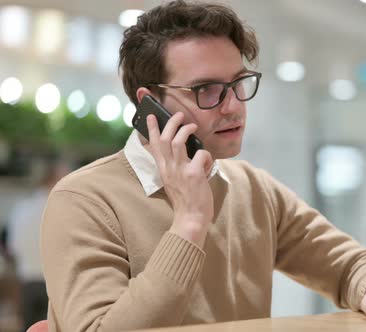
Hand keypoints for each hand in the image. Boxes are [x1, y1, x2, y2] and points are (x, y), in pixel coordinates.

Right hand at [147, 112, 213, 245]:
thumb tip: (187, 152)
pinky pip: (201, 155)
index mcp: (163, 170)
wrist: (190, 219)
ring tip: (193, 126)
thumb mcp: (174, 182)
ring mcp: (180, 171)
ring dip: (185, 130)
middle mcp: (169, 169)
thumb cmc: (187, 202)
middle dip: (171, 123)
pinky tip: (208, 164)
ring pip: (177, 141)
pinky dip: (206, 155)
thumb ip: (176, 168)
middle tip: (179, 115)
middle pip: (164, 139)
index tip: (152, 116)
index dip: (152, 129)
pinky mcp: (193, 174)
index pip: (154, 146)